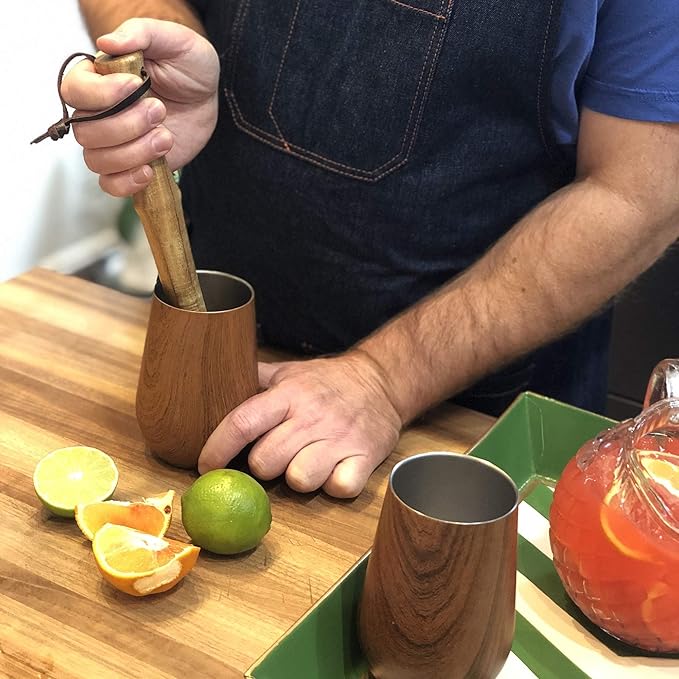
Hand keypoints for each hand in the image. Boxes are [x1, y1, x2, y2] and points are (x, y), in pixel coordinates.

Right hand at [60, 18, 218, 196]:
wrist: (206, 97)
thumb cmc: (187, 66)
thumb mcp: (173, 40)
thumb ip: (142, 34)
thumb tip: (107, 42)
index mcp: (98, 79)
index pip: (74, 90)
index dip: (101, 94)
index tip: (136, 85)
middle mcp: (98, 112)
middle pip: (86, 131)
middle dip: (126, 125)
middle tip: (160, 110)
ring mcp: (113, 143)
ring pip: (97, 160)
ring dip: (133, 152)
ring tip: (166, 137)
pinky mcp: (130, 165)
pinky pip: (110, 185)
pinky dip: (127, 182)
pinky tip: (150, 169)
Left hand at [198, 352, 402, 497]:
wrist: (381, 381)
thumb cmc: (326, 381)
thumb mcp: (289, 372)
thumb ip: (253, 381)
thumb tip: (211, 386)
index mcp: (288, 394)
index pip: (242, 423)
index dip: (217, 448)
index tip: (206, 466)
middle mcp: (312, 416)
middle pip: (265, 461)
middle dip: (261, 467)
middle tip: (272, 457)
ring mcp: (341, 438)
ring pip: (299, 481)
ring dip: (297, 478)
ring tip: (304, 462)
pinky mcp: (366, 457)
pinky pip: (339, 488)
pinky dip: (333, 486)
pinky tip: (333, 470)